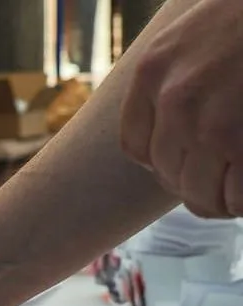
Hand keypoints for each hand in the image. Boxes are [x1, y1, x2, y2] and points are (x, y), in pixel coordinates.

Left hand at [120, 0, 242, 217]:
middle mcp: (174, 99)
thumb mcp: (193, 37)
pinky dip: (241, 203)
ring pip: (200, 194)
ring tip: (237, 188)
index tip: (192, 162)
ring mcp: (211, 124)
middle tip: (224, 180)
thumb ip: (174, 78)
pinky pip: (236, 197)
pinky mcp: (242, 143)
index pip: (138, 147)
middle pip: (169, 174)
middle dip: (197, 184)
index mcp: (153, 70)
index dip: (165, 164)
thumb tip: (176, 135)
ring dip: (221, 200)